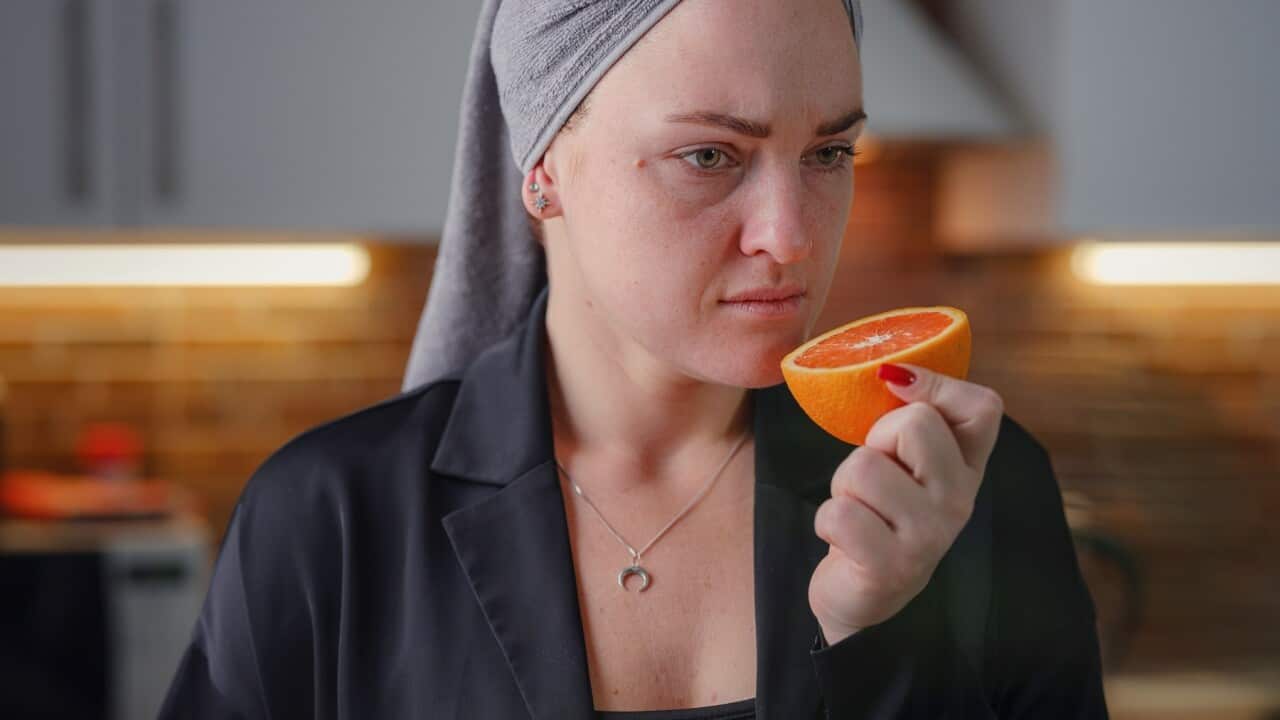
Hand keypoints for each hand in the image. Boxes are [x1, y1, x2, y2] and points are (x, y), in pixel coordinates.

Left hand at [808, 362, 1004, 645]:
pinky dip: (827, 522)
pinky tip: (846, 541)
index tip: (897, 391)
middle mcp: (960, 501)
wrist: (863, 596)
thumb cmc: (878, 515)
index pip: (983, 407)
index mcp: (967, 469)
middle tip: (874, 477)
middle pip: (915, 423)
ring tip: (860, 511)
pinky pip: (839, 513)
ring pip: (864, 467)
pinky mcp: (892, 567)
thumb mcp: (904, 465)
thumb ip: (907, 420)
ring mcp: (930, 536)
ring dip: (842, 487)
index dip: (937, 386)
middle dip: (873, 442)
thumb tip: (888, 370)